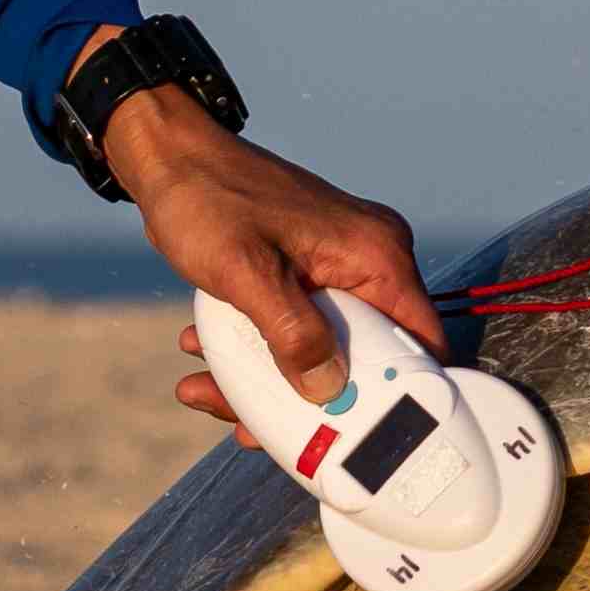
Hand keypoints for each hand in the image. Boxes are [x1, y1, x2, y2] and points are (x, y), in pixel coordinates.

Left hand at [99, 70, 441, 448]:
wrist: (168, 156)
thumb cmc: (206, 198)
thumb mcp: (245, 273)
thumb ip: (291, 333)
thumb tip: (326, 391)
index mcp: (375, 255)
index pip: (420, 342)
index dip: (398, 397)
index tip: (355, 434)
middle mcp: (369, 260)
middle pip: (365, 356)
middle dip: (310, 398)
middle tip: (256, 428)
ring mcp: (338, 267)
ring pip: (323, 347)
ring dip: (269, 378)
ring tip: (206, 393)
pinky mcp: (307, 272)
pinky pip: (297, 326)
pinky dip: (257, 349)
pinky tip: (204, 356)